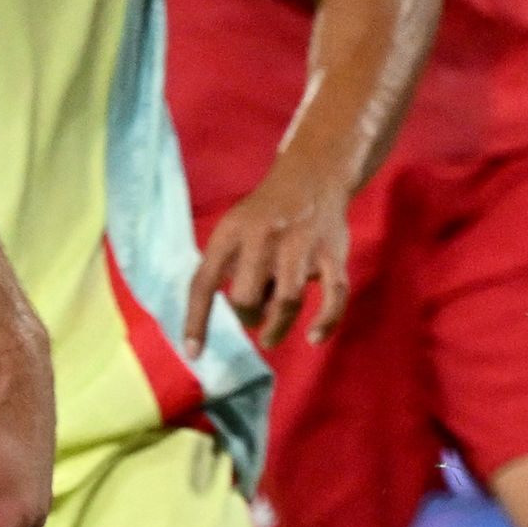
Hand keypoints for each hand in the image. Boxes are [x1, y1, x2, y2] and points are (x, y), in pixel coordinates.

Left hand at [198, 156, 356, 349]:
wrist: (314, 172)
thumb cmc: (268, 212)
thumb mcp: (237, 227)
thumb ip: (233, 266)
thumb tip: (240, 314)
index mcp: (231, 232)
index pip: (204, 282)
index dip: (197, 321)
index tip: (194, 353)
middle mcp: (263, 236)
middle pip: (245, 297)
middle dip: (247, 317)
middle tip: (254, 317)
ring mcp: (300, 244)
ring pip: (287, 301)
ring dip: (277, 328)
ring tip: (272, 336)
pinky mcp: (332, 252)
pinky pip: (333, 295)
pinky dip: (326, 322)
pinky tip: (314, 338)